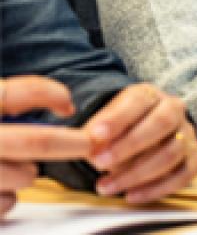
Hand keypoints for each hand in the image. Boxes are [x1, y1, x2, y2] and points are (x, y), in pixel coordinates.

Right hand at [1, 77, 91, 216]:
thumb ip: (7, 102)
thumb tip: (62, 102)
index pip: (15, 93)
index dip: (49, 94)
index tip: (68, 103)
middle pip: (34, 140)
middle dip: (70, 143)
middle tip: (86, 143)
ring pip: (23, 175)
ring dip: (28, 173)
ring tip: (15, 168)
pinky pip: (5, 204)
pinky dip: (9, 199)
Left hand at [83, 84, 196, 203]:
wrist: (141, 135)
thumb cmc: (119, 129)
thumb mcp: (103, 122)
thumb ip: (95, 134)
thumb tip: (89, 146)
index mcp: (150, 96)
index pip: (138, 102)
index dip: (118, 119)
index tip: (95, 135)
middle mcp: (175, 110)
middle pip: (162, 123)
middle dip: (129, 145)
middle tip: (99, 163)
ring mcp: (187, 134)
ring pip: (172, 153)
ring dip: (137, 174)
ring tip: (106, 186)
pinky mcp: (194, 157)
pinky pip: (185, 175)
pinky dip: (158, 189)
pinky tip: (132, 196)